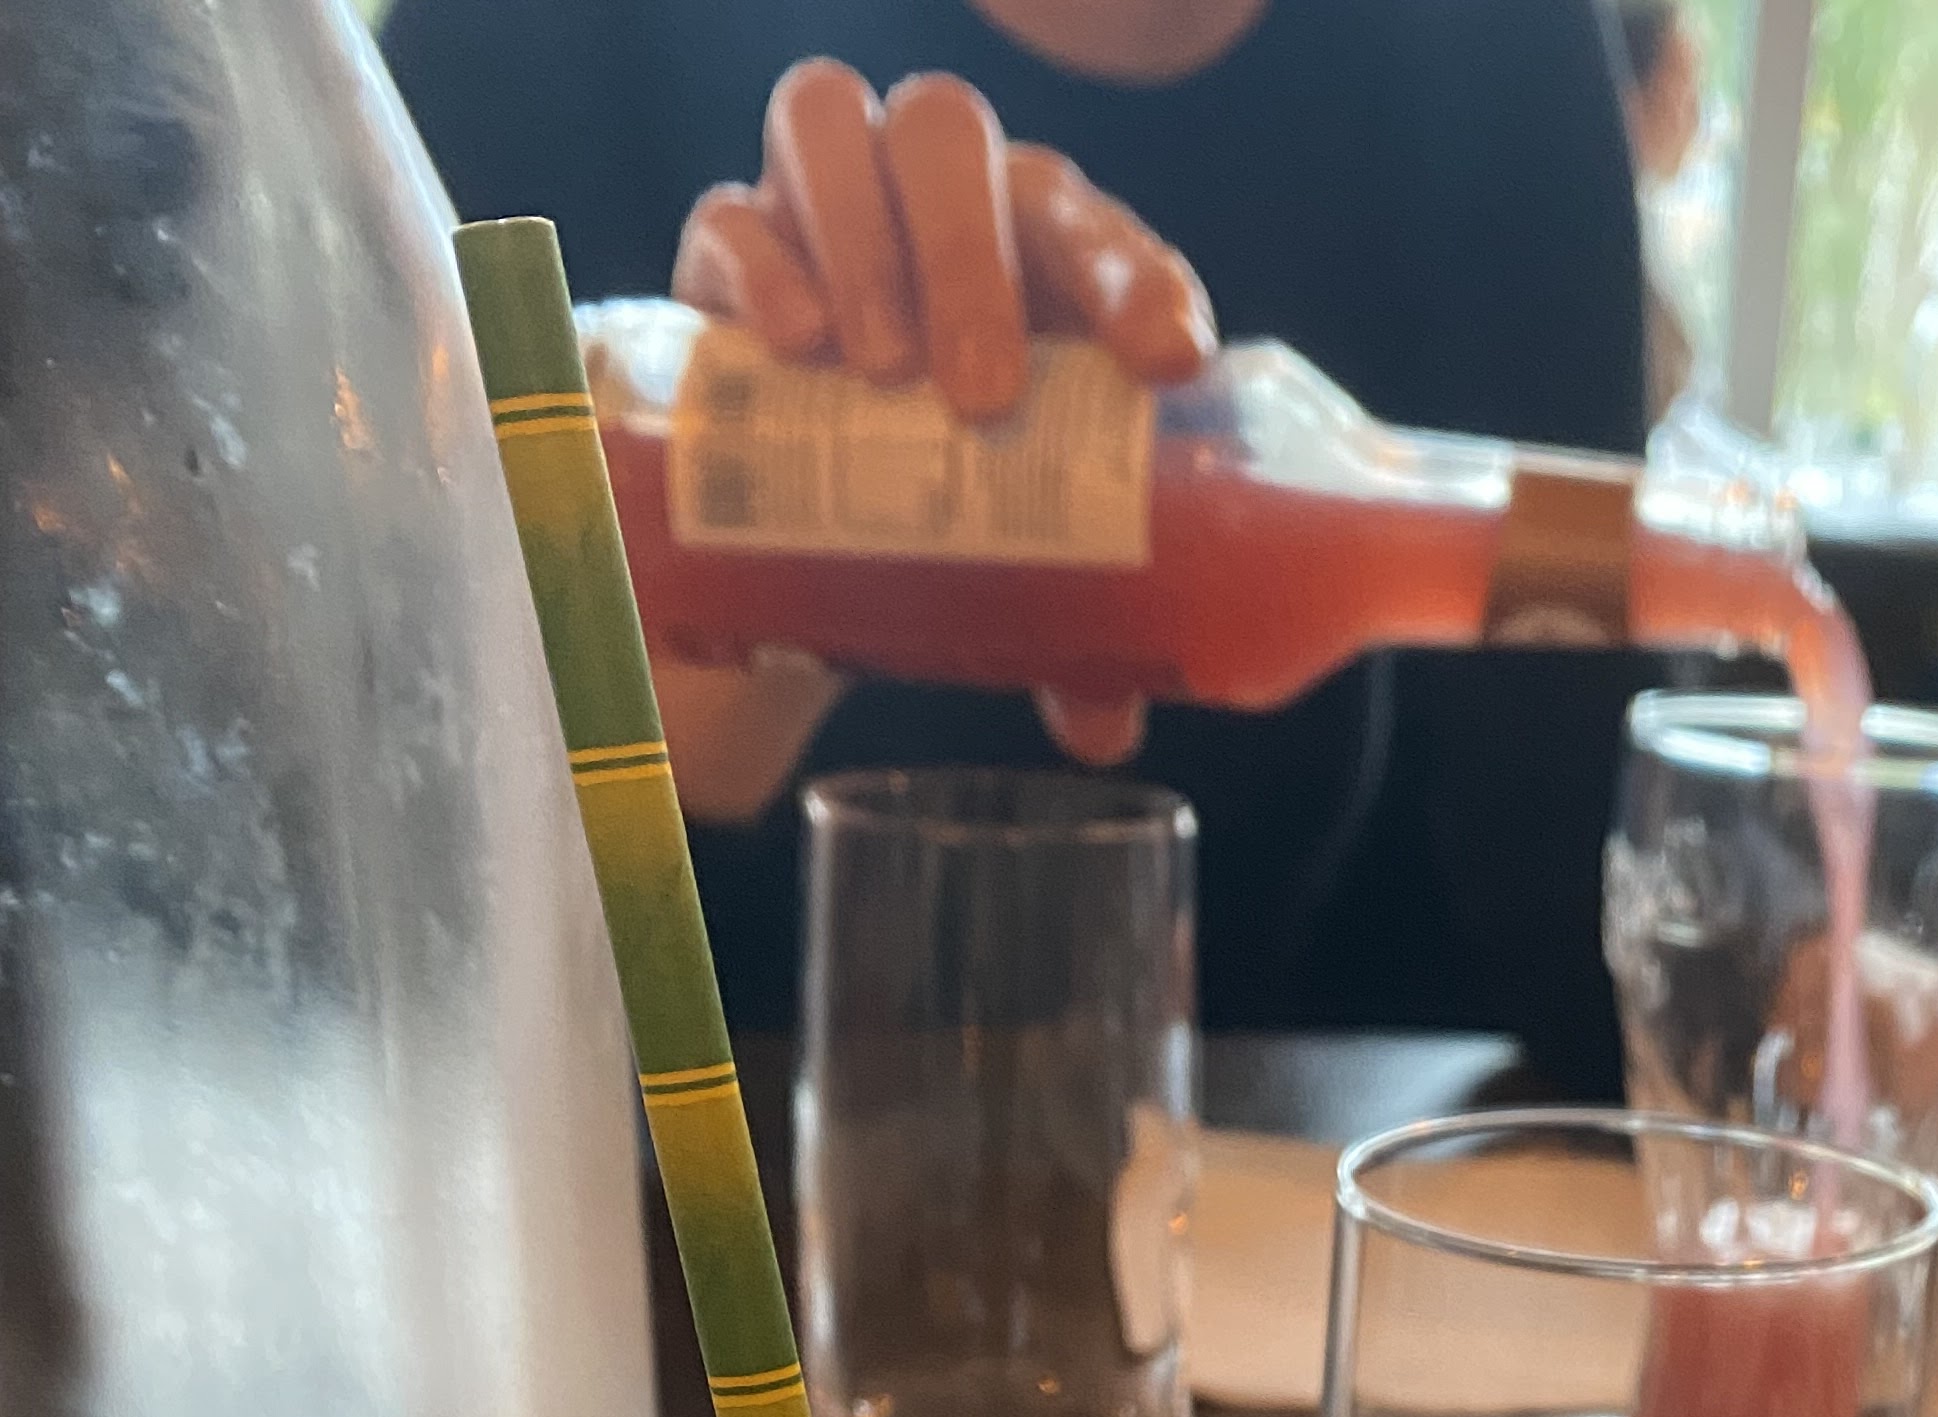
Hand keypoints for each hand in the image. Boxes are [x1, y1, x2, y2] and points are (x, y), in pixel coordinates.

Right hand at [670, 64, 1215, 770]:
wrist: (806, 500)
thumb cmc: (946, 498)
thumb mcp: (1013, 555)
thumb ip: (1066, 631)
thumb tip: (1101, 727)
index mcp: (1038, 258)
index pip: (1101, 237)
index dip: (1137, 284)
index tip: (1162, 365)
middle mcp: (934, 201)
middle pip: (949, 140)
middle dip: (972, 259)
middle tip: (978, 397)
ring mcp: (825, 207)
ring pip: (832, 121)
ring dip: (864, 241)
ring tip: (874, 373)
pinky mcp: (727, 250)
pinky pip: (729, 213)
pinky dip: (758, 264)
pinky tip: (786, 343)